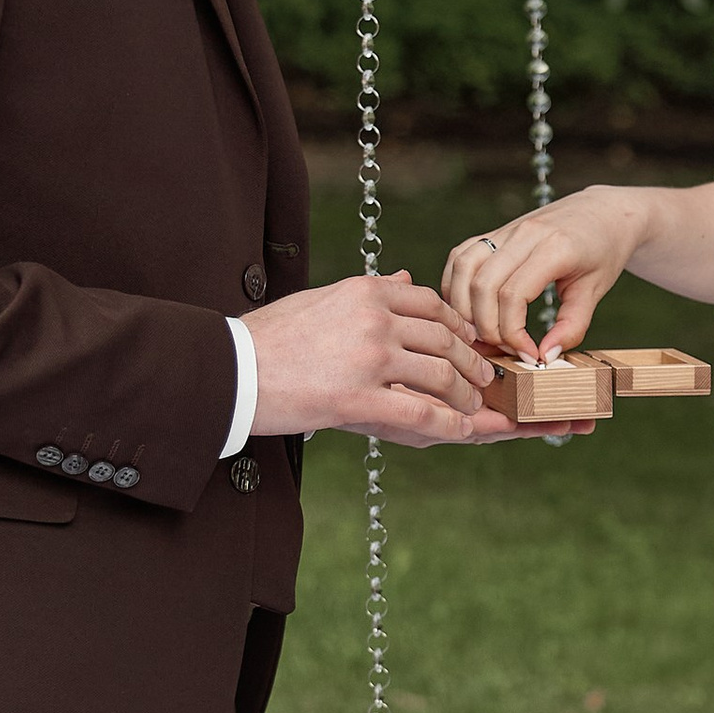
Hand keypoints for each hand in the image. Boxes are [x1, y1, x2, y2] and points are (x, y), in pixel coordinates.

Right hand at [248, 269, 522, 446]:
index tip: (470, 340)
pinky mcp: (357, 398)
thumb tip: (406, 280)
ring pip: (440, 375)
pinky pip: (420, 413)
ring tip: (473, 408)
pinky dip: (449, 425)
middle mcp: (373, 319)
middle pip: (444, 338)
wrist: (229, 371)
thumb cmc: (268, 339)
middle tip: (484, 378)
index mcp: (363, 291)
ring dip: (465, 395)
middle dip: (471, 361)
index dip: (458, 324)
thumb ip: (367, 294)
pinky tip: (461, 432)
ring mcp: (368, 358)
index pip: (429, 303)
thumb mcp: (320, 301)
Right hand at [442, 187, 651, 359]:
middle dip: (487, 327)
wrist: (603, 212)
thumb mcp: (595, 291)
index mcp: (554, 247)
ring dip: (465, 308)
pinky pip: (461, 258)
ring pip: (464, 269)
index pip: (513, 295)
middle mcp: (524, 234)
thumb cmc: (603, 251)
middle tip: (505, 348)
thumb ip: (571, 326)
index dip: (512, 333)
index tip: (528, 354)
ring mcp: (505, 230)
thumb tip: (544, 357)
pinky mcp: (495, 233)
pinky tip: (470, 309)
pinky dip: (456, 286)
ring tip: (484, 333)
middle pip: (483, 286)